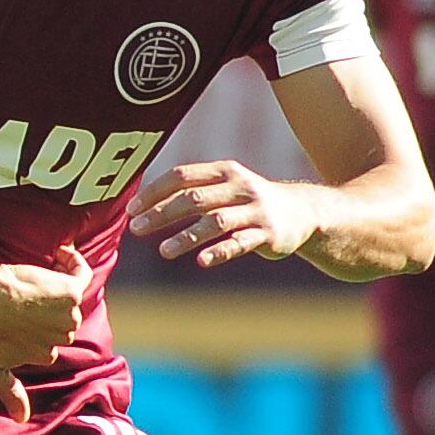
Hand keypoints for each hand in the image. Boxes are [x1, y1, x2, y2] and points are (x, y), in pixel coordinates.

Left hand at [0, 246, 88, 422]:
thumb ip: (10, 393)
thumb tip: (21, 420)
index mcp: (43, 354)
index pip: (47, 341)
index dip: (31, 327)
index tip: (15, 316)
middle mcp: (61, 336)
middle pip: (61, 321)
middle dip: (45, 310)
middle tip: (23, 296)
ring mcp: (67, 315)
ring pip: (70, 301)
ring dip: (57, 289)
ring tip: (34, 278)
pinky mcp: (70, 292)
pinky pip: (81, 274)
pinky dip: (74, 263)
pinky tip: (62, 253)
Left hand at [127, 158, 319, 268]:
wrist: (304, 212)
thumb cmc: (250, 201)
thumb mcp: (226, 187)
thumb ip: (193, 190)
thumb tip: (145, 203)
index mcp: (224, 171)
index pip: (182, 176)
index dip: (154, 192)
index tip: (131, 210)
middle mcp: (239, 187)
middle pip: (194, 198)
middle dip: (162, 213)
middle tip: (136, 229)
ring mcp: (255, 211)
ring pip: (215, 222)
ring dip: (186, 236)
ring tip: (163, 251)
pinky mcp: (268, 234)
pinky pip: (240, 244)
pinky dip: (220, 252)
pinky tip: (201, 262)